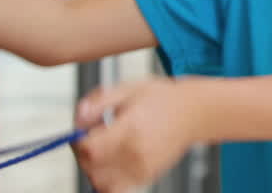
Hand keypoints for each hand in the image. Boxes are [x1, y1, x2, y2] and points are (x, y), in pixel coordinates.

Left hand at [74, 78, 201, 191]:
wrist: (194, 112)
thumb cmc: (163, 98)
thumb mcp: (129, 88)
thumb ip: (100, 101)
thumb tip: (78, 117)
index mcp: (131, 129)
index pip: (90, 149)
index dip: (77, 142)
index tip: (80, 132)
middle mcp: (137, 153)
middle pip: (92, 169)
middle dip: (83, 155)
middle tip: (92, 138)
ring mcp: (143, 168)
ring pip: (101, 183)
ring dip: (93, 169)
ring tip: (104, 150)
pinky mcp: (147, 176)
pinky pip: (117, 187)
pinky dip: (108, 178)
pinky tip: (115, 159)